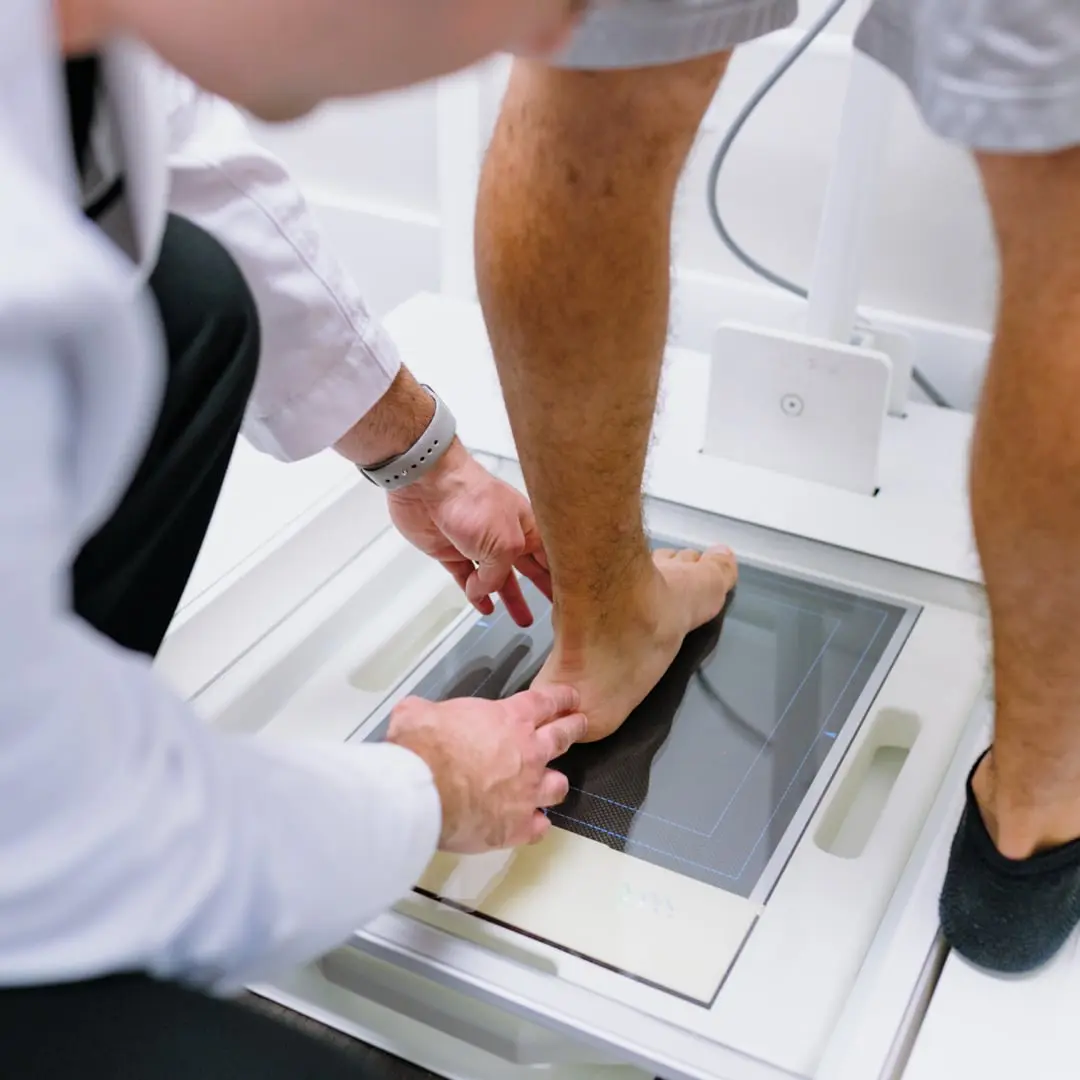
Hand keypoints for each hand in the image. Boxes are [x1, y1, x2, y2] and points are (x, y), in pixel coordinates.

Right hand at [387, 685, 586, 852]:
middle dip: (573, 728)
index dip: (561, 698)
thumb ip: (427, 712)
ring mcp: (528, 792)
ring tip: (551, 784)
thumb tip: (413, 714)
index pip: (546, 702)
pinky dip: (536, 825)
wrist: (424, 791)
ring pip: (559, 786)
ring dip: (554, 783)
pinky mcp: (519, 827)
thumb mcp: (419, 713)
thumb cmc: (424, 748)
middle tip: (579, 724)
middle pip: (563, 736)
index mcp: (509, 719)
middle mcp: (528, 753)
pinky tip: (531, 825)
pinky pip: (540, 827)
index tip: (571, 697)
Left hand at [388, 440, 551, 626]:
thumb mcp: (504, 544)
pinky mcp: (451, 550)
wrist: (428, 484)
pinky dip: (476, 593)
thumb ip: (499, 575)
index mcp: (526, 526)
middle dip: (540, 588)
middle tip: (554, 608)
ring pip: (497, 577)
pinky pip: (467, 577)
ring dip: (509, 597)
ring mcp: (477, 543)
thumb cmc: (472, 499)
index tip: (570, 597)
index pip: (549, 557)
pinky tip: (484, 605)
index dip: (559, 576)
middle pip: (528, 568)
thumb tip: (485, 590)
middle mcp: (504, 534)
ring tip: (522, 618)